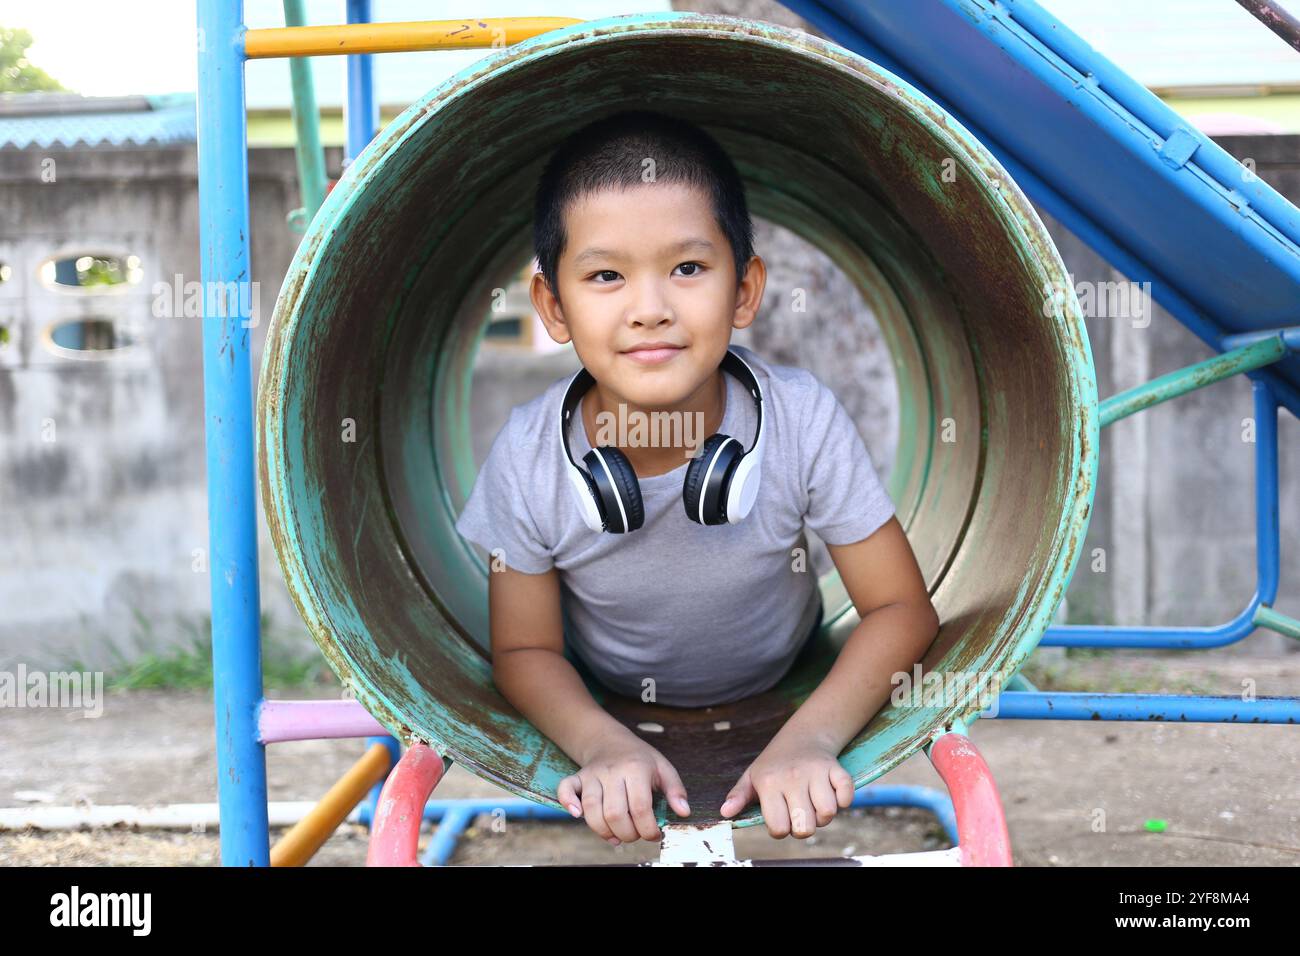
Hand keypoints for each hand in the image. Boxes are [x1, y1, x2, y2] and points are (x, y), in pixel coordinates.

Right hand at [557, 729, 690, 845]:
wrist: (611, 740)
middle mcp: (612, 771)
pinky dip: (568, 804)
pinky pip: (565, 790)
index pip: (640, 808)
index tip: (655, 834)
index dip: (648, 829)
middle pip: (615, 814)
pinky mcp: (578, 777)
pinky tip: (577, 815)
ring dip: (604, 831)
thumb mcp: (663, 767)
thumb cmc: (640, 758)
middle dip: (628, 834)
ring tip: (618, 836)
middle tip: (636, 835)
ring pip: (591, 810)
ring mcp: (592, 774)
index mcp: (636, 768)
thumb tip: (683, 812)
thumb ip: (675, 790)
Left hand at [719, 736, 854, 837]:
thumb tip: (724, 813)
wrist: (803, 735)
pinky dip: (844, 801)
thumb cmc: (774, 763)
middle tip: (797, 814)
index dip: (780, 830)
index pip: (779, 828)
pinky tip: (832, 795)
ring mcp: (816, 772)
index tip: (780, 818)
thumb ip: (738, 796)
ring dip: (823, 817)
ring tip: (813, 805)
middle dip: (802, 828)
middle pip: (805, 827)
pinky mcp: (836, 768)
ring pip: (828, 814)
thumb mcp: (752, 776)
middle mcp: (792, 777)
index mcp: (769, 783)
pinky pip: (847, 795)